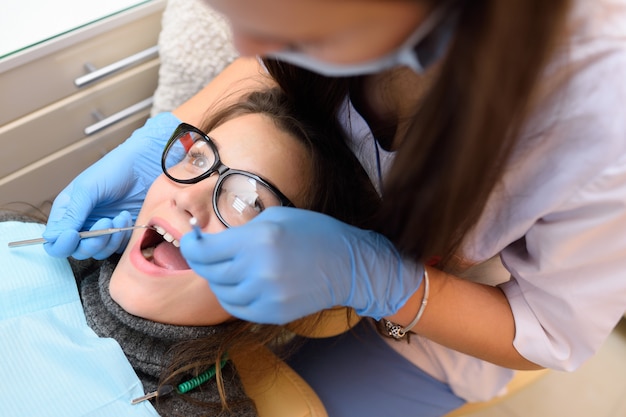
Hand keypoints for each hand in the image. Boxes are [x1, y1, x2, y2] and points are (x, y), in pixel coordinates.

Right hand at [43, 112, 180, 258]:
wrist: (143, 166)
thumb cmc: (113, 170)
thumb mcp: (87, 189)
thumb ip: (71, 214)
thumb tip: (53, 237)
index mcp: (67, 213)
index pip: (55, 241)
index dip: (62, 244)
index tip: (74, 236)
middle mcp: (82, 225)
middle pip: (77, 251)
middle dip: (90, 241)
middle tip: (105, 222)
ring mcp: (102, 231)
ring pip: (97, 252)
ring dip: (108, 239)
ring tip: (118, 217)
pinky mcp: (121, 234)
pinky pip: (117, 248)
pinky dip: (122, 237)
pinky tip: (126, 217)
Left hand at [180, 207, 423, 323]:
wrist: (349, 265)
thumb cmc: (315, 233)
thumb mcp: (277, 217)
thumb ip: (242, 231)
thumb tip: (213, 242)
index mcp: (259, 239)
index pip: (205, 251)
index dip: (190, 245)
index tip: (190, 240)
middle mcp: (260, 269)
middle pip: (209, 272)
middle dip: (200, 261)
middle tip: (202, 253)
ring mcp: (267, 295)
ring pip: (221, 292)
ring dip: (217, 279)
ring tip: (228, 267)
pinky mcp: (273, 313)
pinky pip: (237, 308)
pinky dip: (231, 296)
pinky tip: (239, 283)